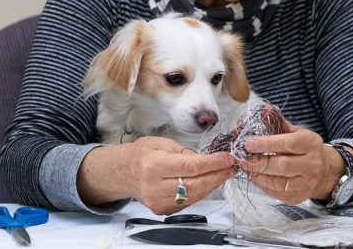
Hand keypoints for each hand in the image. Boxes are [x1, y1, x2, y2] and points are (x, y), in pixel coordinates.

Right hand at [77, 136, 235, 214]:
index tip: (228, 157)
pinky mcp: (162, 210)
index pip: (191, 167)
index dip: (213, 163)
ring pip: (194, 195)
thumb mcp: (160, 143)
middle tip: (231, 166)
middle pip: (195, 184)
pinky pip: (188, 202)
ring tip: (224, 173)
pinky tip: (209, 182)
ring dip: (212, 185)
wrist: (122, 172)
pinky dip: (201, 192)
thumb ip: (183, 152)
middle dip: (217, 175)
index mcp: (154, 165)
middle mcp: (155, 186)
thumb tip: (205, 159)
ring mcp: (158, 202)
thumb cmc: (141, 153)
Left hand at [236, 118, 344, 204]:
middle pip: (282, 166)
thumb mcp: (296, 131)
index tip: (248, 143)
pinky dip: (261, 184)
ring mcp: (306, 183)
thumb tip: (264, 109)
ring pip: (278, 182)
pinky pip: (276, 193)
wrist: (323, 171)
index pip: (288, 144)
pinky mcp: (298, 197)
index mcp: (311, 144)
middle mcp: (311, 165)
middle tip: (241, 157)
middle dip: (258, 162)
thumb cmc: (304, 147)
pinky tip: (253, 175)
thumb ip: (278, 122)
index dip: (266, 144)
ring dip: (257, 174)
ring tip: (244, 166)